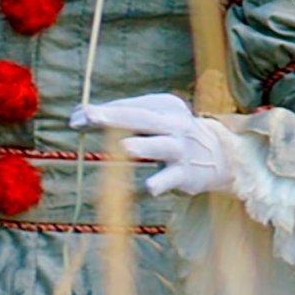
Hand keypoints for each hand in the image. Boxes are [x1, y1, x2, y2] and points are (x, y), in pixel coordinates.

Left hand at [70, 93, 234, 197]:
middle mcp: (174, 124)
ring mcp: (180, 150)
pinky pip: (170, 179)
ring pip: (160, 147)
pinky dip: (159, 183)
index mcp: (164, 106)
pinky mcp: (186, 175)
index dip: (101, 111)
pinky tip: (148, 188)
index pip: (128, 107)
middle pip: (142, 119)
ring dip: (143, 147)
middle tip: (90, 115)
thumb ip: (120, 116)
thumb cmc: (172, 134)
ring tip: (125, 146)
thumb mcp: (154, 118)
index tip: (75, 119)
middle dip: (115, 117)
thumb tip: (77, 115)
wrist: (219, 156)